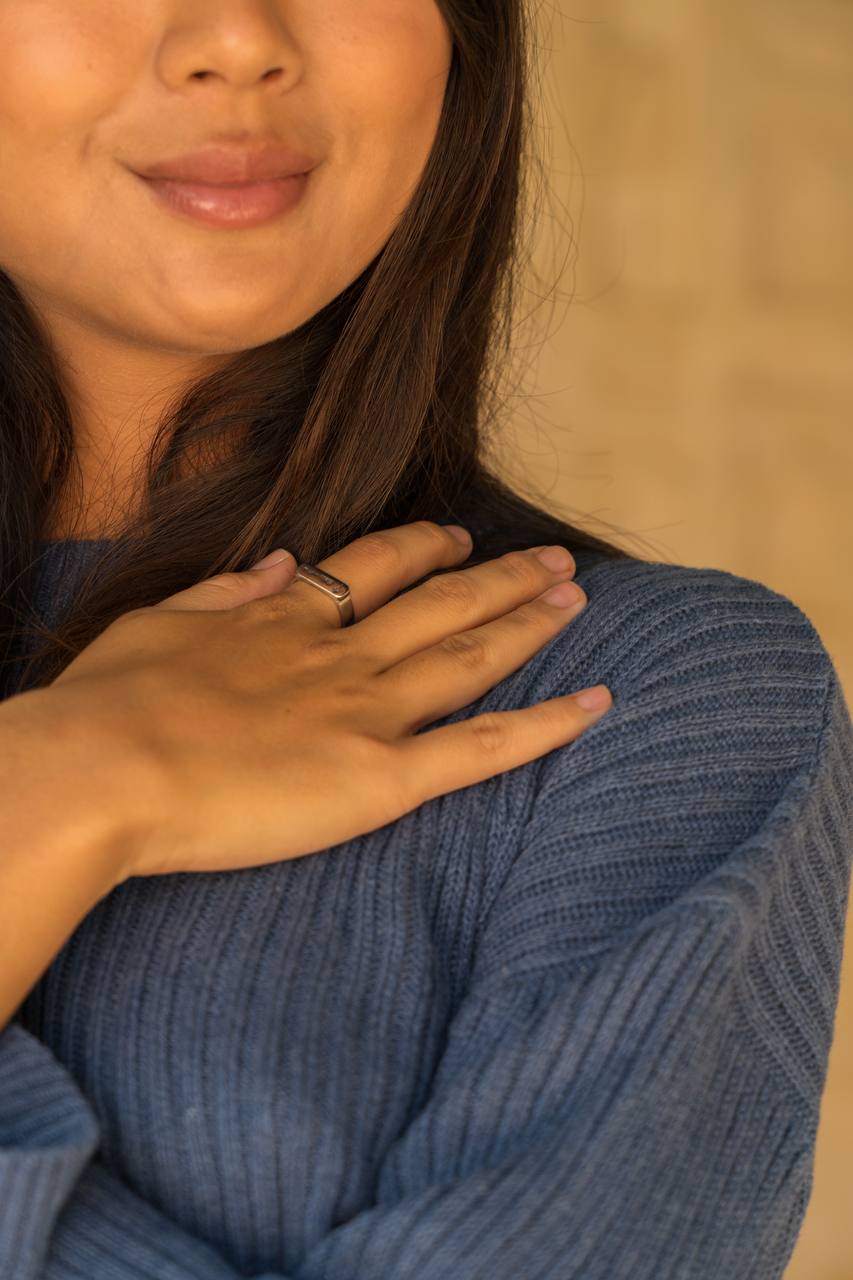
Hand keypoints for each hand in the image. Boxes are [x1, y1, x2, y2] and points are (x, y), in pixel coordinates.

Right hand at [43, 521, 608, 882]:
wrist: (103, 768)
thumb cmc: (109, 703)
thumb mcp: (160, 621)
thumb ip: (230, 592)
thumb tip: (283, 564)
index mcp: (287, 620)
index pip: (375, 568)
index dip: (424, 547)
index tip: (457, 536)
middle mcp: (342, 654)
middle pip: (443, 600)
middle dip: (503, 574)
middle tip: (554, 557)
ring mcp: (369, 710)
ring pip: (473, 654)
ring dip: (531, 621)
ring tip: (579, 596)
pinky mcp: (384, 776)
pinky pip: (484, 747)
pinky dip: (547, 724)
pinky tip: (598, 702)